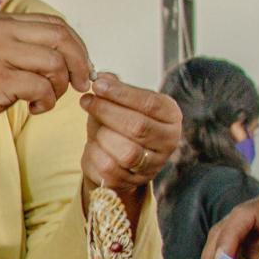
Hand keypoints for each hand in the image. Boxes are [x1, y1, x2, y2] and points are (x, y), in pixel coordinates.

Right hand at [0, 12, 93, 143]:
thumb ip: (27, 50)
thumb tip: (72, 58)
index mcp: (2, 22)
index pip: (56, 24)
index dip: (77, 46)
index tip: (82, 68)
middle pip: (61, 37)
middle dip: (79, 64)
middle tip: (80, 84)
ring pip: (54, 63)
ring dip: (59, 87)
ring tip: (46, 99)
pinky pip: (40, 87)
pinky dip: (46, 101)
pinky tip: (35, 108)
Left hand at [79, 74, 180, 190]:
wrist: (119, 157)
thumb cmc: (122, 124)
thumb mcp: (122, 102)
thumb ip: (114, 88)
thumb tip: (102, 77)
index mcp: (171, 116)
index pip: (149, 103)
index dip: (121, 93)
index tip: (98, 85)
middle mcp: (169, 141)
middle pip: (137, 127)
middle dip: (107, 112)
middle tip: (87, 101)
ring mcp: (154, 164)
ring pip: (125, 152)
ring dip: (102, 136)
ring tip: (95, 126)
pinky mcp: (133, 181)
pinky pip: (109, 168)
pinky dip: (95, 154)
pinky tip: (94, 144)